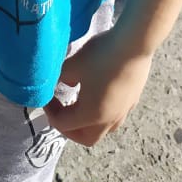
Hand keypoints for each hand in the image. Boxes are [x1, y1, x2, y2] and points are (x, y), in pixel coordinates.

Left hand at [44, 28, 152, 146]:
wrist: (134, 44)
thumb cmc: (101, 55)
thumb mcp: (73, 65)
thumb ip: (60, 78)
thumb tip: (60, 84)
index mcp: (90, 116)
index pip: (63, 124)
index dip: (50, 111)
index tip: (47, 95)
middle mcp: (109, 121)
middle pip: (86, 138)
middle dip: (70, 128)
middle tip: (61, 109)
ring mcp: (124, 112)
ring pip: (103, 129)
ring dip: (88, 122)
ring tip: (80, 102)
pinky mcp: (133, 101)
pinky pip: (115, 116)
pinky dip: (103, 111)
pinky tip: (100, 92)